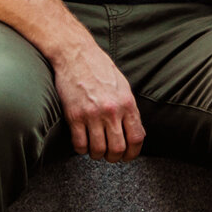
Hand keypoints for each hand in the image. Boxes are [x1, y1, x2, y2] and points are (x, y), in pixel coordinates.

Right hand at [51, 41, 144, 162]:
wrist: (76, 54)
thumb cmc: (100, 68)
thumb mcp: (123, 86)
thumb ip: (128, 109)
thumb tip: (134, 131)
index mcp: (127, 103)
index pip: (136, 138)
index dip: (133, 153)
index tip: (127, 156)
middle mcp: (111, 110)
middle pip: (117, 149)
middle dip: (114, 157)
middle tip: (109, 154)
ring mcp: (92, 114)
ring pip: (98, 150)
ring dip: (97, 154)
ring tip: (95, 148)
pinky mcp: (74, 115)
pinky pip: (79, 144)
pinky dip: (81, 149)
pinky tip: (82, 142)